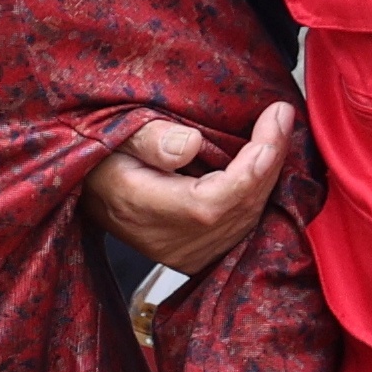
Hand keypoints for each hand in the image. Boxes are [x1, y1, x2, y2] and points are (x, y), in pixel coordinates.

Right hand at [87, 104, 295, 276]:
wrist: (88, 189)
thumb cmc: (98, 156)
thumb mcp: (112, 133)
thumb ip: (149, 139)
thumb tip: (191, 144)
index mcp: (143, 209)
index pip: (213, 202)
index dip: (252, 166)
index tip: (274, 119)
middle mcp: (168, 241)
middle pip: (238, 209)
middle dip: (269, 160)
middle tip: (282, 116)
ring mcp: (185, 254)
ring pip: (246, 219)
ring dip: (268, 175)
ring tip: (277, 132)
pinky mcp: (198, 254)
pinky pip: (241, 225)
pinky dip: (258, 191)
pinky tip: (265, 161)